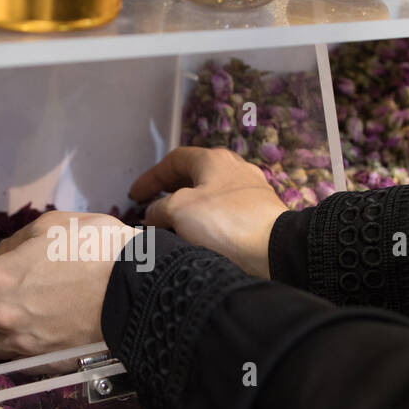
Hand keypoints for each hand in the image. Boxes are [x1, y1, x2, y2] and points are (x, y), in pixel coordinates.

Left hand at [0, 211, 138, 359]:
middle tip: (4, 302)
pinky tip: (39, 339)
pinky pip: (18, 363)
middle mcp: (2, 314)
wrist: (136, 286)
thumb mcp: (51, 225)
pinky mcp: (45, 363)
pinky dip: (22, 352)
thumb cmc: (96, 247)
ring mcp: (23, 343)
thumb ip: (15, 242)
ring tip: (21, 324)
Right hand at [131, 146, 285, 277]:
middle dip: (170, 192)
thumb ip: (158, 209)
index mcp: (214, 159)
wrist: (274, 249)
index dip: (151, 177)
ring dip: (188, 209)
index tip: (134, 195)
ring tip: (174, 227)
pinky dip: (207, 222)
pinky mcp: (261, 214)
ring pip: (210, 196)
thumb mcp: (179, 210)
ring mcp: (251, 191)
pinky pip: (225, 214)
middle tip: (152, 208)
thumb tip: (152, 215)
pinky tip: (201, 238)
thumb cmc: (224, 221)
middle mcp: (235, 169)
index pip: (174, 160)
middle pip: (193, 176)